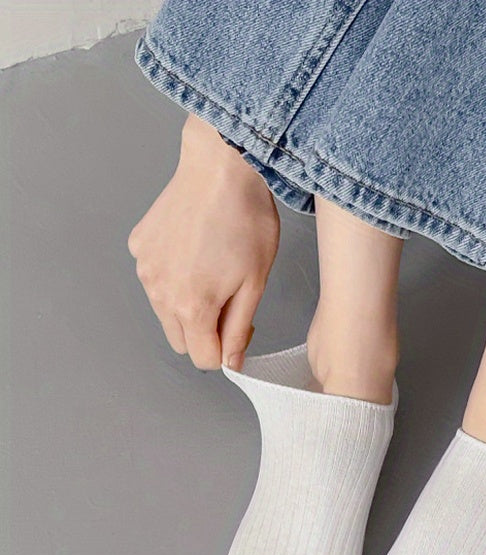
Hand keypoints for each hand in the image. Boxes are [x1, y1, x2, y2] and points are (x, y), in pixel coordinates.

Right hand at [128, 114, 278, 370]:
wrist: (221, 168)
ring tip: (212, 271)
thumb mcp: (255, 284)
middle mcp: (159, 292)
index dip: (226, 352)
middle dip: (205, 333)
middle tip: (229, 301)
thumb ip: (238, 329)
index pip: (204, 359)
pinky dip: (172, 277)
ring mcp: (144, 269)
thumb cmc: (246, 222)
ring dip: (187, 306)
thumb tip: (230, 364)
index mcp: (191, 307)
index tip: (241, 329)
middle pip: (181, 340)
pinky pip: (154, 279)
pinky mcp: (138, 247)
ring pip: (165, 312)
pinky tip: (193, 251)